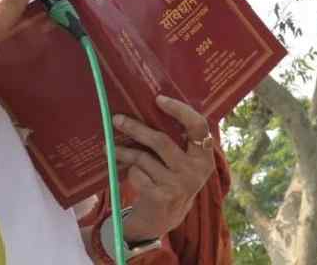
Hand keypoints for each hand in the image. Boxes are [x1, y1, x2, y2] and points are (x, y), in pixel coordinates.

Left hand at [111, 96, 215, 240]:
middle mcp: (195, 171)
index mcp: (204, 157)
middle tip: (117, 119)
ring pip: (144, 157)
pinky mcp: (160, 197)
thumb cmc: (170, 179)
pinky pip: (137, 173)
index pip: (198, 127)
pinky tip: (129, 172)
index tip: (158, 99)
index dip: (179, 110)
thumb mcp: (181, 161)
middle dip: (136, 128)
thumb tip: (149, 104)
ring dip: (124, 150)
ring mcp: (178, 185)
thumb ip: (176, 139)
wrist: (163, 218)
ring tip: (111, 146)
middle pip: (161, 141)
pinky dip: (129, 170)